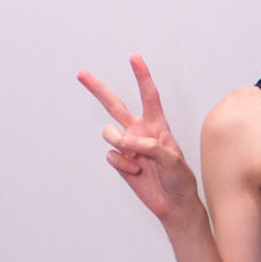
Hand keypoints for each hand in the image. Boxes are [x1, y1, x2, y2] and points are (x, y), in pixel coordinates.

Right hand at [78, 54, 199, 223]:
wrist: (173, 204)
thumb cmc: (179, 179)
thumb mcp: (172, 160)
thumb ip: (151, 147)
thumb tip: (127, 141)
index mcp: (156, 125)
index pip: (148, 96)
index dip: (141, 76)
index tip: (134, 58)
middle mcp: (139, 132)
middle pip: (114, 105)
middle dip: (98, 89)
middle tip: (81, 74)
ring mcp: (128, 147)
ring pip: (109, 133)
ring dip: (119, 143)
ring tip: (136, 158)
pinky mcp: (121, 162)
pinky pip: (112, 156)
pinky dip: (123, 165)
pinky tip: (137, 173)